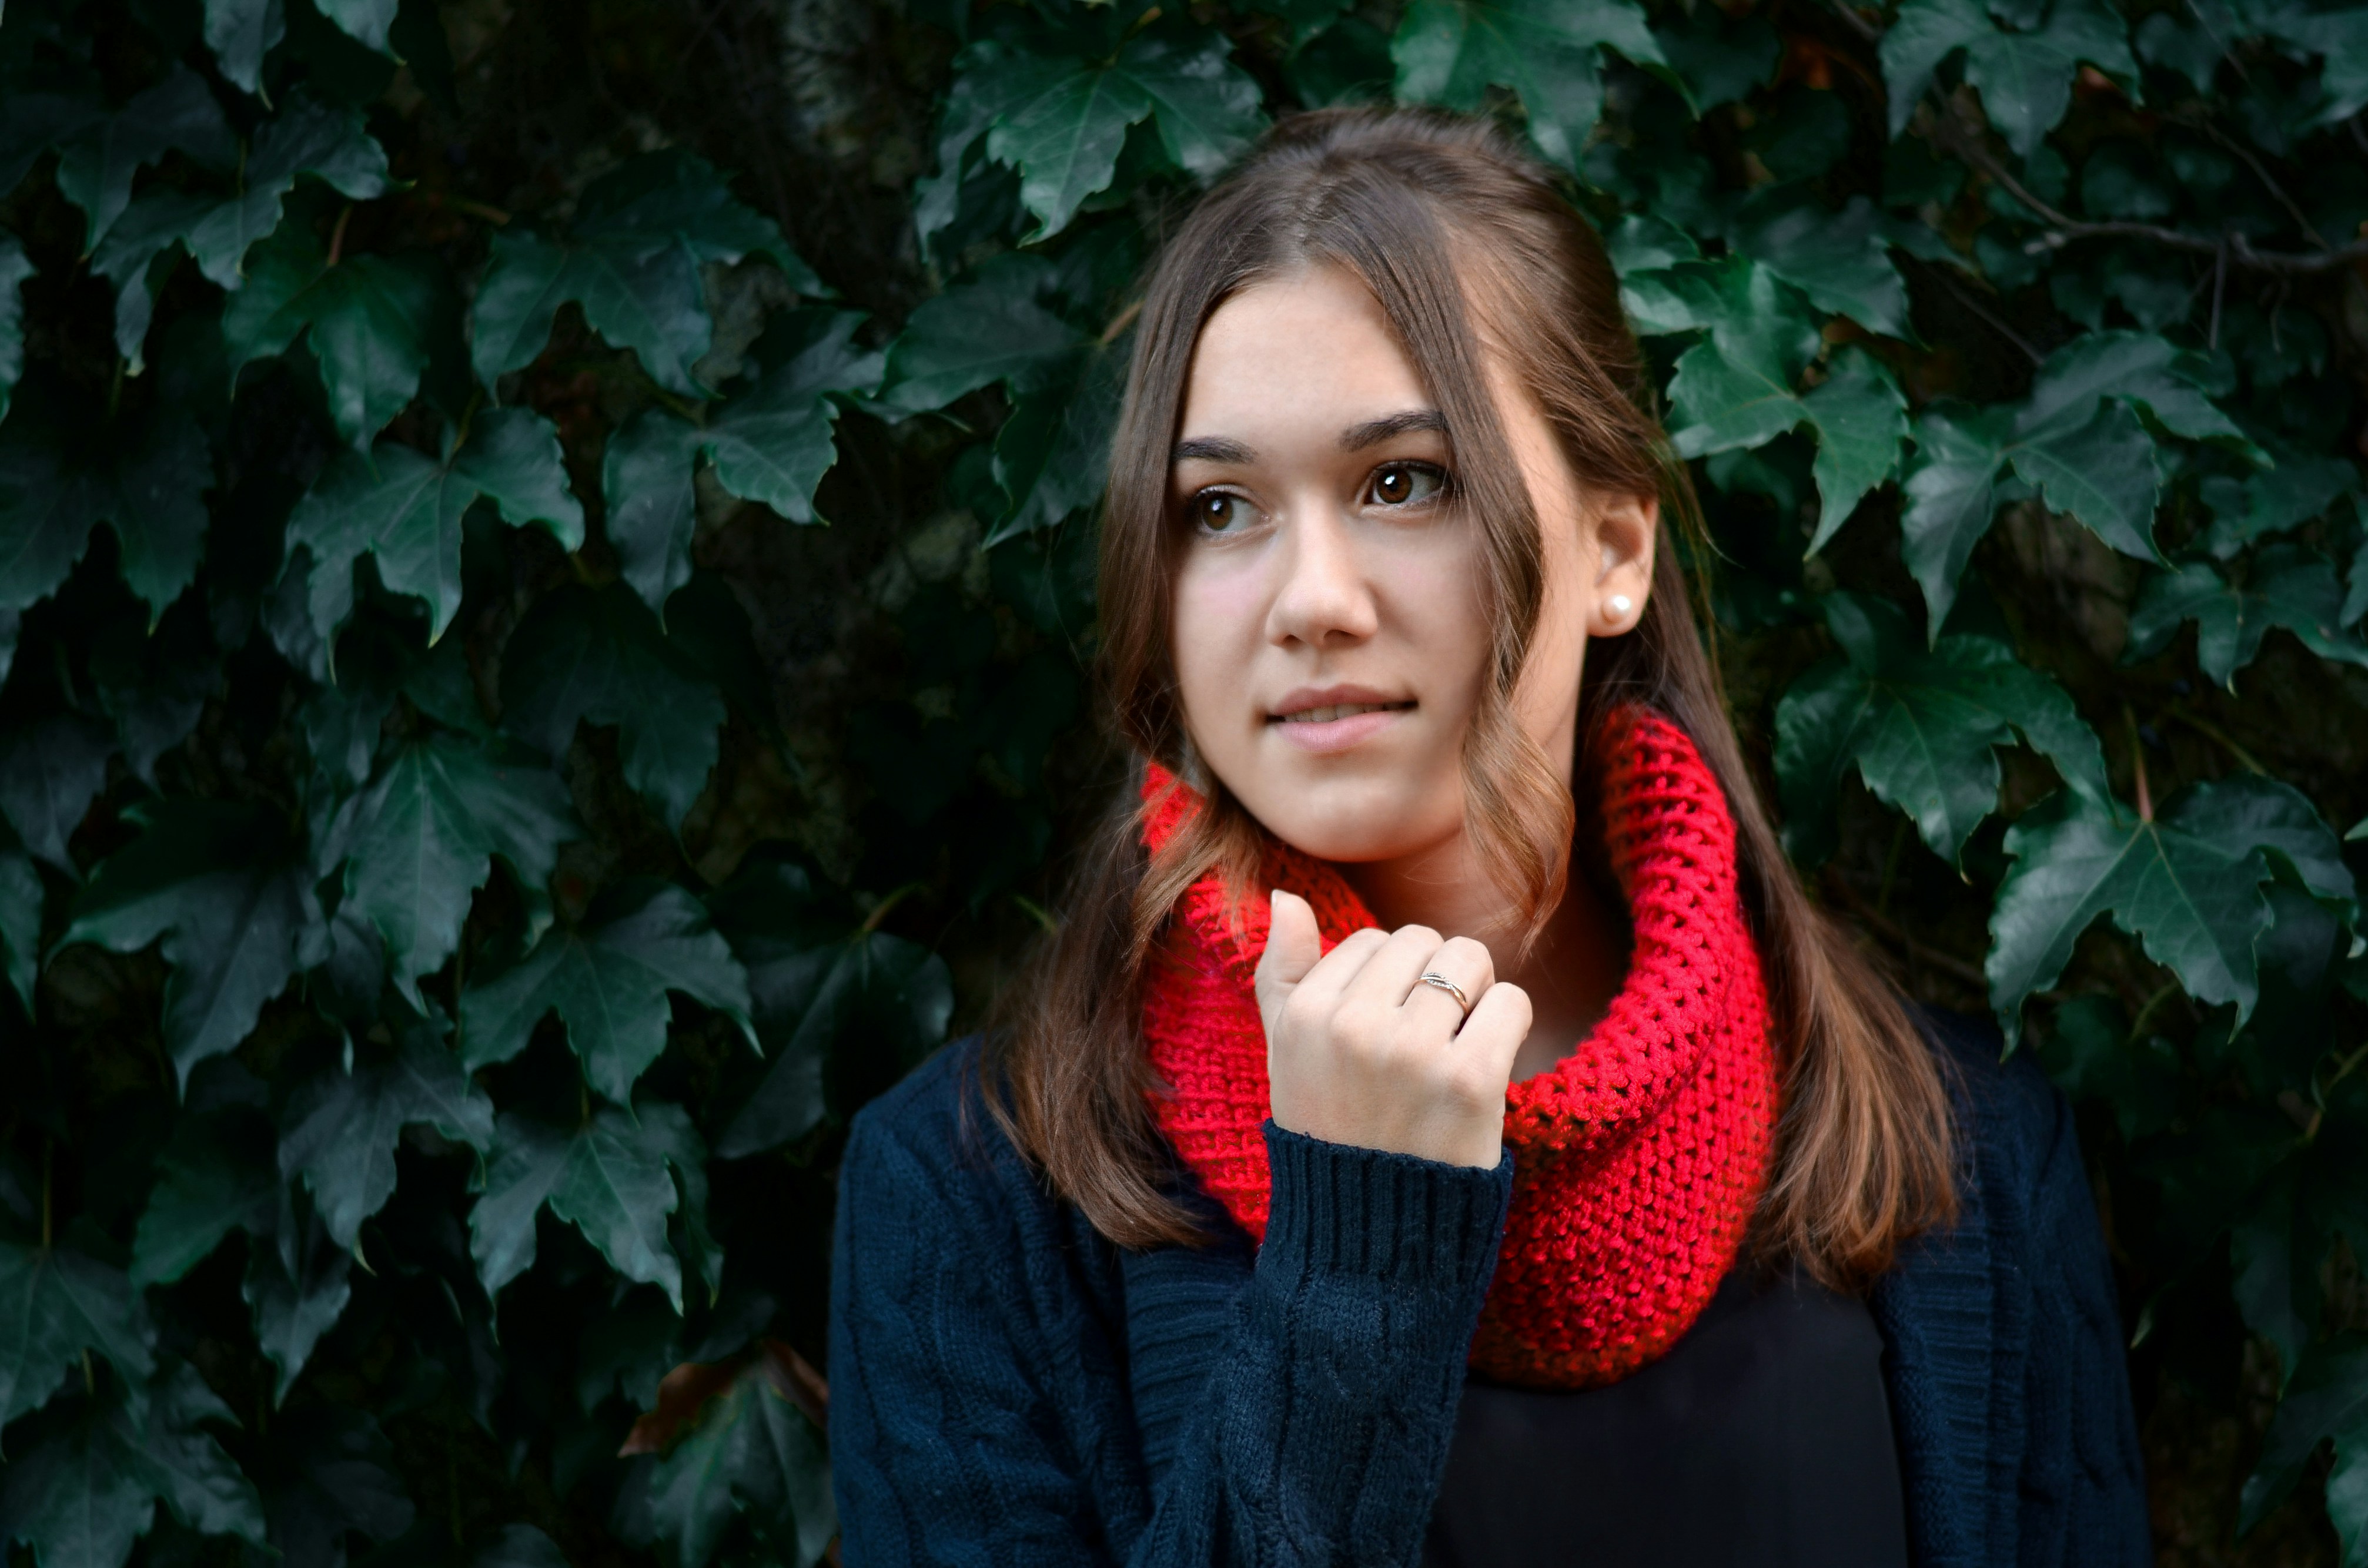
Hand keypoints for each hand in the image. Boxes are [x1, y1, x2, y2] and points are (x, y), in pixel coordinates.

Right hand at [1254, 889, 1530, 1168]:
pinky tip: (1485, 1064)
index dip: (1391, 982)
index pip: (1372, 940)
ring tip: (1454, 1047)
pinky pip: (1511, 1003)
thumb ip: (1281, 973)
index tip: (1384, 1035)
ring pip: (1470, 960)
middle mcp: (1353, 1027)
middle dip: (1435, 980)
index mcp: (1304, 1014)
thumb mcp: (1286, 1052)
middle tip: (1425, 1041)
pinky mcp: (1469, 1081)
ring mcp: (1411, 1053)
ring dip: (1476, 997)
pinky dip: (1509, 1025)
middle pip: (1425, 941)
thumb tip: (1285, 895)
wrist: (1375, 1231)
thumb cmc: (1333, 1129)